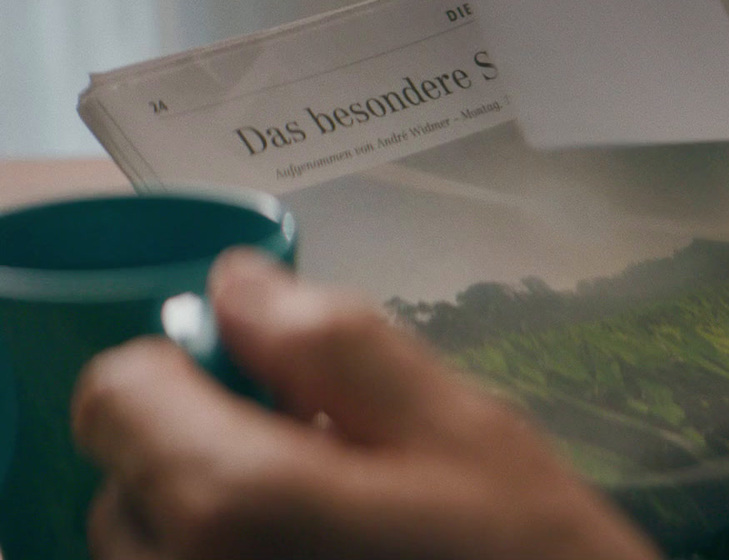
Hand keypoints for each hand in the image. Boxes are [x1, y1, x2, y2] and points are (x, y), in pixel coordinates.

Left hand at [72, 250, 660, 559]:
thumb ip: (335, 342)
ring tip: (328, 524)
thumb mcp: (459, 425)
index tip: (272, 386)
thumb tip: (239, 282)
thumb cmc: (525, 551)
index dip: (191, 368)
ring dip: (210, 516)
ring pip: (146, 546)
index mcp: (230, 496)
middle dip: (204, 446)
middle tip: (325, 463)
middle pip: (125, 474)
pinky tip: (319, 556)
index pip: (116, 392)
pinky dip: (229, 558)